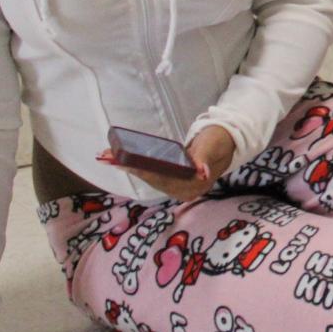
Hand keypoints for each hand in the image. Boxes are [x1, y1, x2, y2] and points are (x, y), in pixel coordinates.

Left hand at [98, 125, 235, 202]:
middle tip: (106, 157)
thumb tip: (201, 172)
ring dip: (128, 168)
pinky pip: (152, 176)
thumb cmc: (219, 140)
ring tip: (107, 157)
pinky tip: (121, 161)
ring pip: (150, 179)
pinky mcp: (173, 181)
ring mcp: (179, 188)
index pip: (164, 179)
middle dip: (129, 169)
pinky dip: (136, 168)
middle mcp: (185, 191)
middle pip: (153, 180)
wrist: (226, 141)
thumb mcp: (213, 145)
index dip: (144, 171)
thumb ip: (206, 157)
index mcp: (196, 185)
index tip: (125, 163)